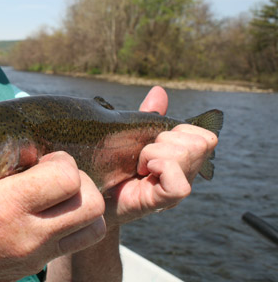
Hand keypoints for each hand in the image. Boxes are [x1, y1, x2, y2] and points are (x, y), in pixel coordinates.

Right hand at [0, 151, 106, 280]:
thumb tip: (10, 111)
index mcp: (5, 203)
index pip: (67, 178)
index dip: (63, 161)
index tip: (45, 159)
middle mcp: (26, 232)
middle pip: (91, 203)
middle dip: (82, 181)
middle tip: (58, 176)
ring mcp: (36, 253)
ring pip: (95, 226)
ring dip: (84, 204)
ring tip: (61, 195)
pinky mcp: (39, 265)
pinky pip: (80, 242)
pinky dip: (78, 224)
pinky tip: (55, 212)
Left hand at [103, 86, 218, 226]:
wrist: (90, 200)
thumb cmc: (110, 169)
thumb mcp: (131, 139)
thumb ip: (148, 118)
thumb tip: (159, 91)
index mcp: (181, 159)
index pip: (205, 136)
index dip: (180, 130)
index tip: (153, 140)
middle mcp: (185, 175)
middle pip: (200, 142)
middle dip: (165, 139)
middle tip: (142, 156)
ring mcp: (175, 190)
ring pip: (187, 154)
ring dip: (155, 152)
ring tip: (138, 164)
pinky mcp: (161, 203)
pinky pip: (178, 185)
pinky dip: (160, 169)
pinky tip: (143, 172)